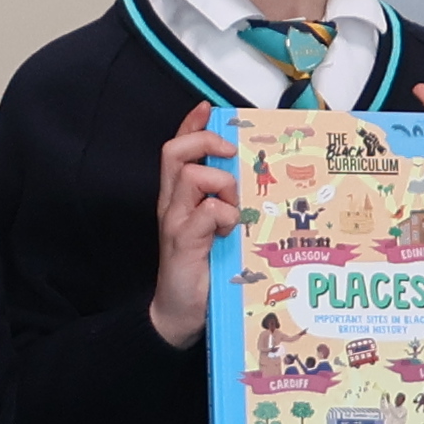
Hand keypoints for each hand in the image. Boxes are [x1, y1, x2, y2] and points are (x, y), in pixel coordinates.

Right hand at [142, 106, 242, 349]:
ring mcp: (175, 222)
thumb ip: (225, 205)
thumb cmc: (202, 273)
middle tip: (228, 153)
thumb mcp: (214, 231)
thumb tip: (251, 182)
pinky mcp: (184, 243)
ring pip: (191, 177)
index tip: (207, 108)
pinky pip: (205, 212)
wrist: (178, 315)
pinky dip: (222, 215)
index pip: (176, 150)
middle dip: (204, 141)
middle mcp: (172, 205)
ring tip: (233, 209)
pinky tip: (229, 233)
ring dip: (220, 184)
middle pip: (174, 152)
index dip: (191, 125)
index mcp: (178, 199)